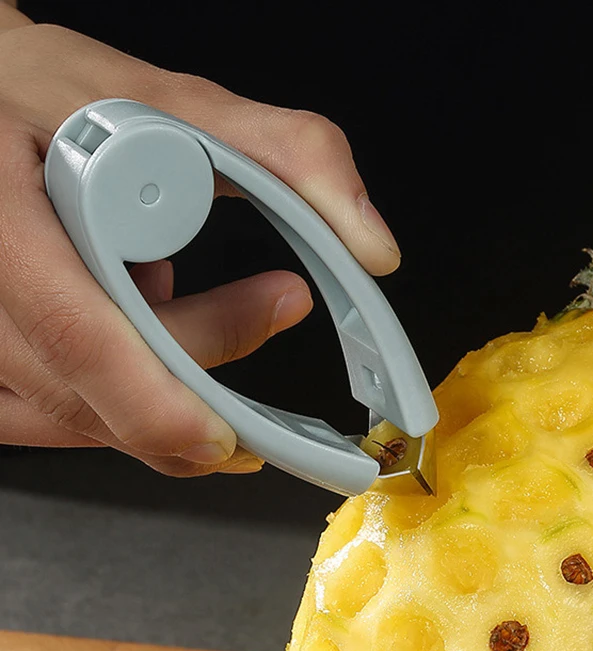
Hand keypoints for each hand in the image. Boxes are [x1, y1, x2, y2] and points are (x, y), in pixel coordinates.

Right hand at [0, 20, 399, 475]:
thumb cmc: (57, 98)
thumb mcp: (174, 102)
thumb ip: (288, 155)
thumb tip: (370, 246)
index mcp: (3, 216)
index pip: (77, 333)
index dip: (159, 398)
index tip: (237, 425)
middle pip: (83, 392)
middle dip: (189, 404)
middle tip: (268, 360)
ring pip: (70, 420)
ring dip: (162, 413)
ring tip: (229, 350)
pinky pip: (52, 420)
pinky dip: (122, 411)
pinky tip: (156, 370)